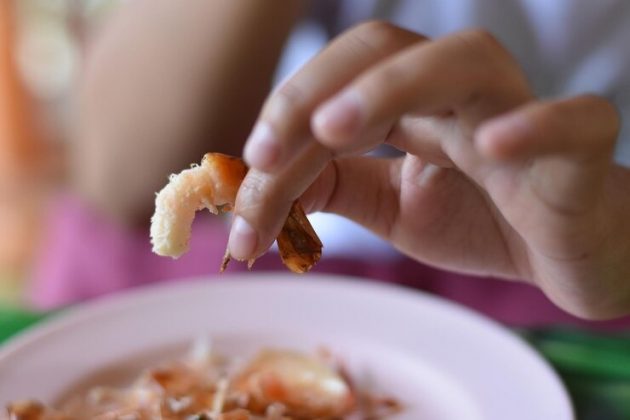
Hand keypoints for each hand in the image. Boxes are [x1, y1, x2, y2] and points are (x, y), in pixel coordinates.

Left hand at [229, 21, 628, 318]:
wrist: (567, 254)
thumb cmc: (484, 221)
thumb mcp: (391, 208)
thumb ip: (336, 189)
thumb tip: (263, 183)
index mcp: (413, 105)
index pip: (335, 90)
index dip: (281, 125)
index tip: (242, 182)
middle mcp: (458, 94)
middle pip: (383, 50)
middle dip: (311, 92)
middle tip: (263, 153)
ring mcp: (520, 113)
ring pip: (464, 61)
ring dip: (391, 87)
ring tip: (332, 130)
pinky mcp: (580, 151)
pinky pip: (574, 119)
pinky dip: (534, 124)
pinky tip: (491, 143)